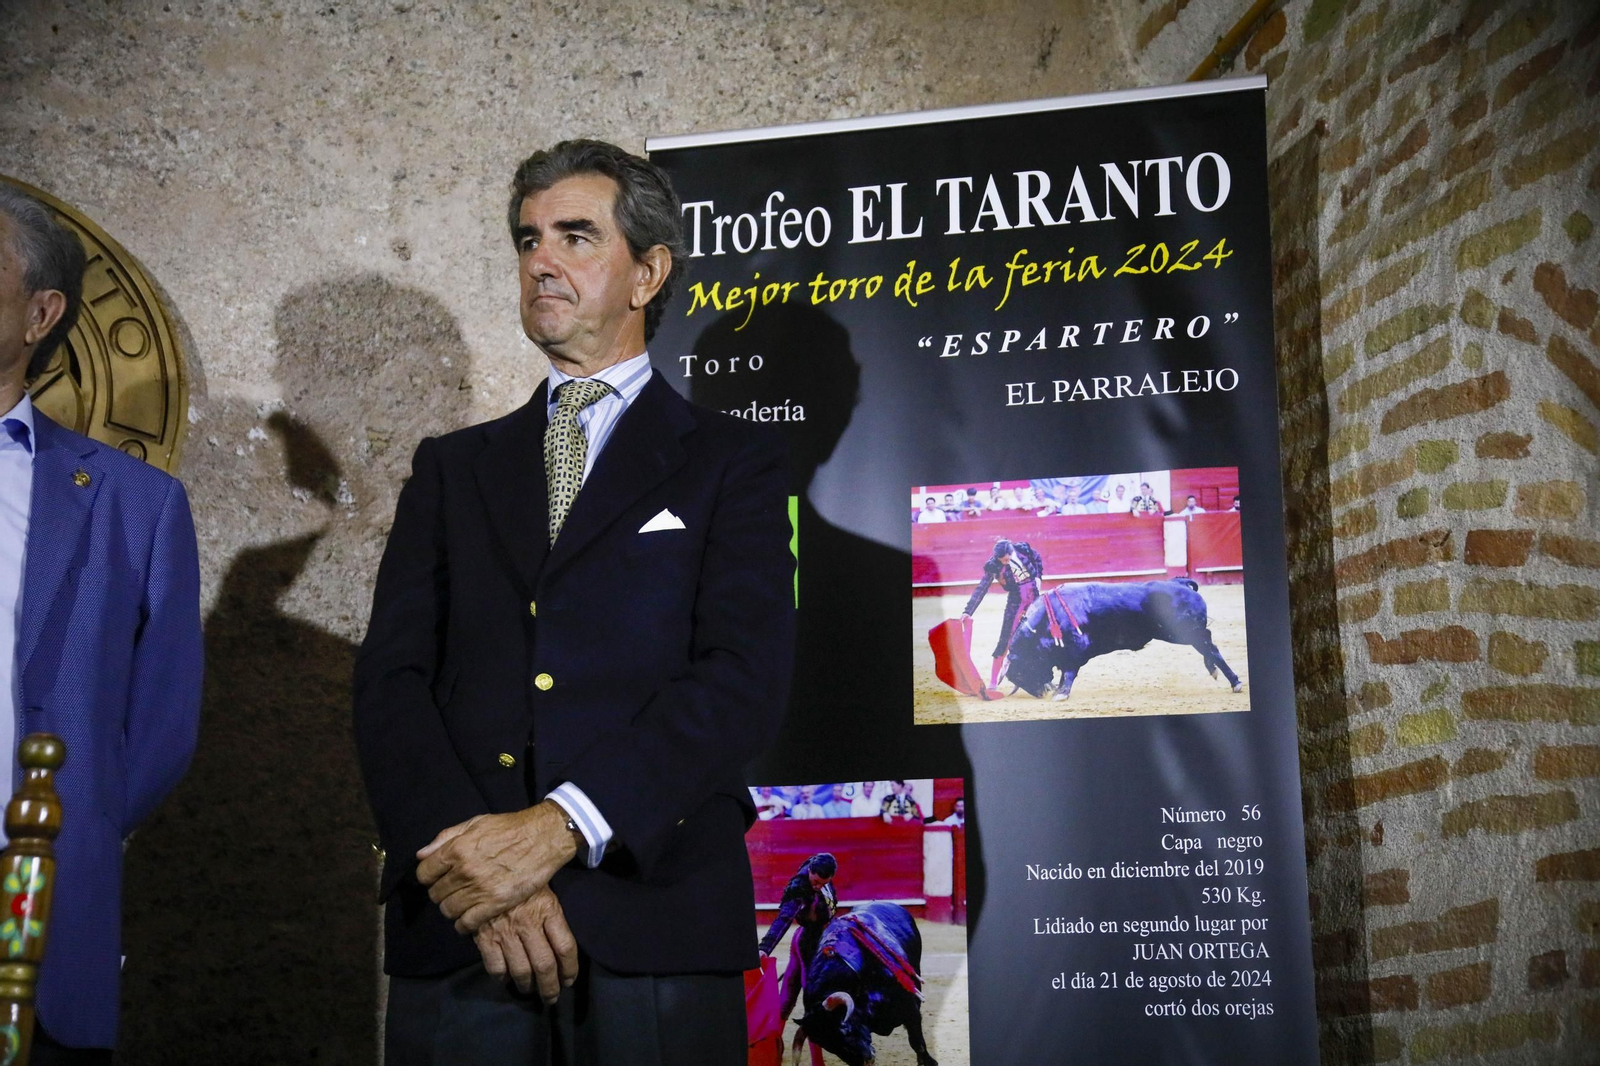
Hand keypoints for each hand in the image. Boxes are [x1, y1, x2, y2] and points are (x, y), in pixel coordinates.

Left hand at [416, 801, 578, 932]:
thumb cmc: (509, 828)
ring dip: (452, 908)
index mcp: (456, 849)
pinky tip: (468, 918)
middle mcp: (464, 871)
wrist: (542, 838)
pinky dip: (463, 924)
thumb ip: (446, 838)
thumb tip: (421, 855)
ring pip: (448, 910)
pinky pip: (467, 923)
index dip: (429, 877)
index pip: (424, 874)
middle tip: (453, 890)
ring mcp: (479, 889)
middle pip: (435, 894)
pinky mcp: (495, 904)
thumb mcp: (475, 823)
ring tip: (462, 903)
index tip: (437, 877)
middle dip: (441, 892)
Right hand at [475, 886, 578, 1003]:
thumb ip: (552, 914)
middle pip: (545, 965)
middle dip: (550, 987)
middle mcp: (529, 924)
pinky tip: (505, 978)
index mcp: (548, 910)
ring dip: (527, 986)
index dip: (570, 969)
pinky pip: (496, 967)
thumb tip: (560, 943)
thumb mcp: (543, 887)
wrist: (485, 866)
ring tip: (529, 990)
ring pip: (522, 970)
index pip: (566, 947)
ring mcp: (506, 932)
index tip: (569, 980)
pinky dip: (502, 978)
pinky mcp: (485, 937)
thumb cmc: (520, 876)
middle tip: (551, 997)